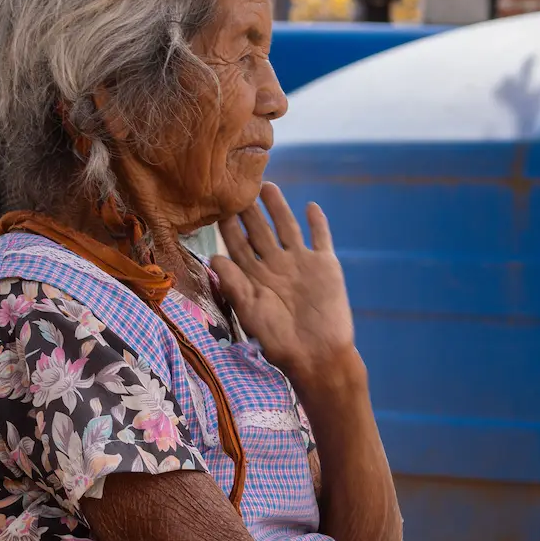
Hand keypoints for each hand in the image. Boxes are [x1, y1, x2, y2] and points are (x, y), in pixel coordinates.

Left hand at [214, 183, 356, 391]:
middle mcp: (276, 267)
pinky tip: (310, 206)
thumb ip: (234, 283)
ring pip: (287, 228)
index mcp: (255, 278)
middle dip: (249, 211)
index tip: (216, 206)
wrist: (318, 355)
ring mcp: (301, 264)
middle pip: (260, 232)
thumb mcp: (251, 311)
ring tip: (267, 186)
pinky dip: (317, 223)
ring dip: (278, 208)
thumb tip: (213, 257)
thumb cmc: (280, 340)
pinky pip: (321, 238)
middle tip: (237, 186)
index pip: (238, 246)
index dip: (228, 228)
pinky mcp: (326, 266)